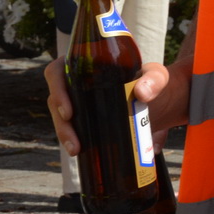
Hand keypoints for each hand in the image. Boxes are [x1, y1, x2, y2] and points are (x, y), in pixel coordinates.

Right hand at [46, 58, 170, 154]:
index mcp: (86, 63)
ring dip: (64, 134)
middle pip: (55, 98)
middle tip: (74, 141)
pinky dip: (71, 138)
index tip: (69, 111)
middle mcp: (76, 80)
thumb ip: (154, 79)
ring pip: (60, 116)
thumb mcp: (156, 76)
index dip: (56, 89)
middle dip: (60, 122)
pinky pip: (69, 126)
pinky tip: (78, 151)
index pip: (58, 71)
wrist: (157, 100)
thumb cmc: (152, 81)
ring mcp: (78, 99)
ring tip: (76, 150)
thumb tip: (141, 93)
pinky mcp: (83, 116)